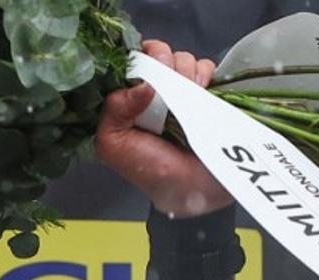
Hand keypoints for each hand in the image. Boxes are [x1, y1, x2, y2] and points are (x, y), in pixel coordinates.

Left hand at [95, 40, 233, 218]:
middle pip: (154, 52)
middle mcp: (151, 91)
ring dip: (183, 70)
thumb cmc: (150, 170)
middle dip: (161, 63)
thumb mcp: (113, 146)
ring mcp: (179, 89)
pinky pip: (205, 66)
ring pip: (180, 56)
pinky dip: (204, 73)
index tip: (144, 76)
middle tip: (166, 86)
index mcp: (125, 101)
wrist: (193, 188)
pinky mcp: (206, 90)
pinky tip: (200, 92)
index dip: (134, 62)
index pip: (125, 62)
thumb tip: (142, 84)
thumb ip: (112, 112)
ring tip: (185, 95)